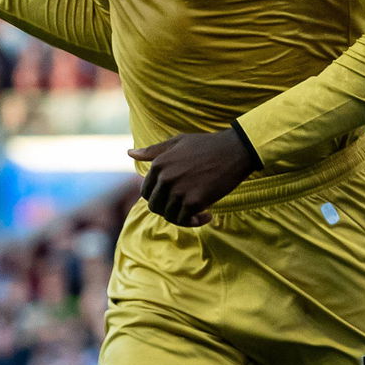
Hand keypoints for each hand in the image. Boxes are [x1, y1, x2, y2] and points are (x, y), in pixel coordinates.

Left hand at [128, 129, 259, 226]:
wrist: (235, 150)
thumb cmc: (207, 145)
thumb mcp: (177, 142)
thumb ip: (153, 151)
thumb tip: (129, 153)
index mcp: (158, 164)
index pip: (146, 192)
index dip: (159, 199)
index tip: (174, 198)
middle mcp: (165, 178)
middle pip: (155, 206)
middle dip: (168, 209)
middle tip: (186, 207)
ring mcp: (178, 190)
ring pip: (169, 216)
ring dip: (183, 218)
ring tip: (199, 211)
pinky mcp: (193, 202)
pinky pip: (184, 220)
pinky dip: (195, 222)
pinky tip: (208, 215)